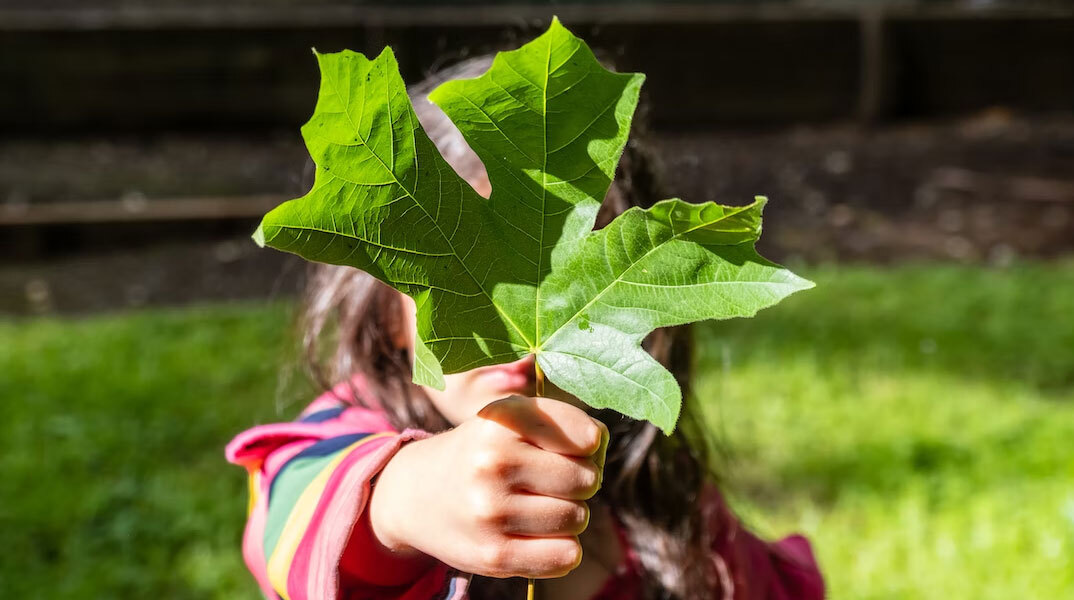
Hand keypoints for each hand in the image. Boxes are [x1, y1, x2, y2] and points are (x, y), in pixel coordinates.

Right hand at [369, 395, 608, 578]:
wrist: (416, 494)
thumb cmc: (483, 452)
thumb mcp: (512, 419)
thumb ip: (565, 423)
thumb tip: (600, 445)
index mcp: (502, 419)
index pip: (587, 437)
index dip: (588, 445)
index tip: (568, 448)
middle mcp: (493, 461)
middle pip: (587, 480)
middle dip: (579, 482)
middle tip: (550, 481)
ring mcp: (491, 510)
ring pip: (578, 518)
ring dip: (568, 515)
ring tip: (537, 505)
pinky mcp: (493, 555)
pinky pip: (566, 556)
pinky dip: (562, 548)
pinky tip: (537, 535)